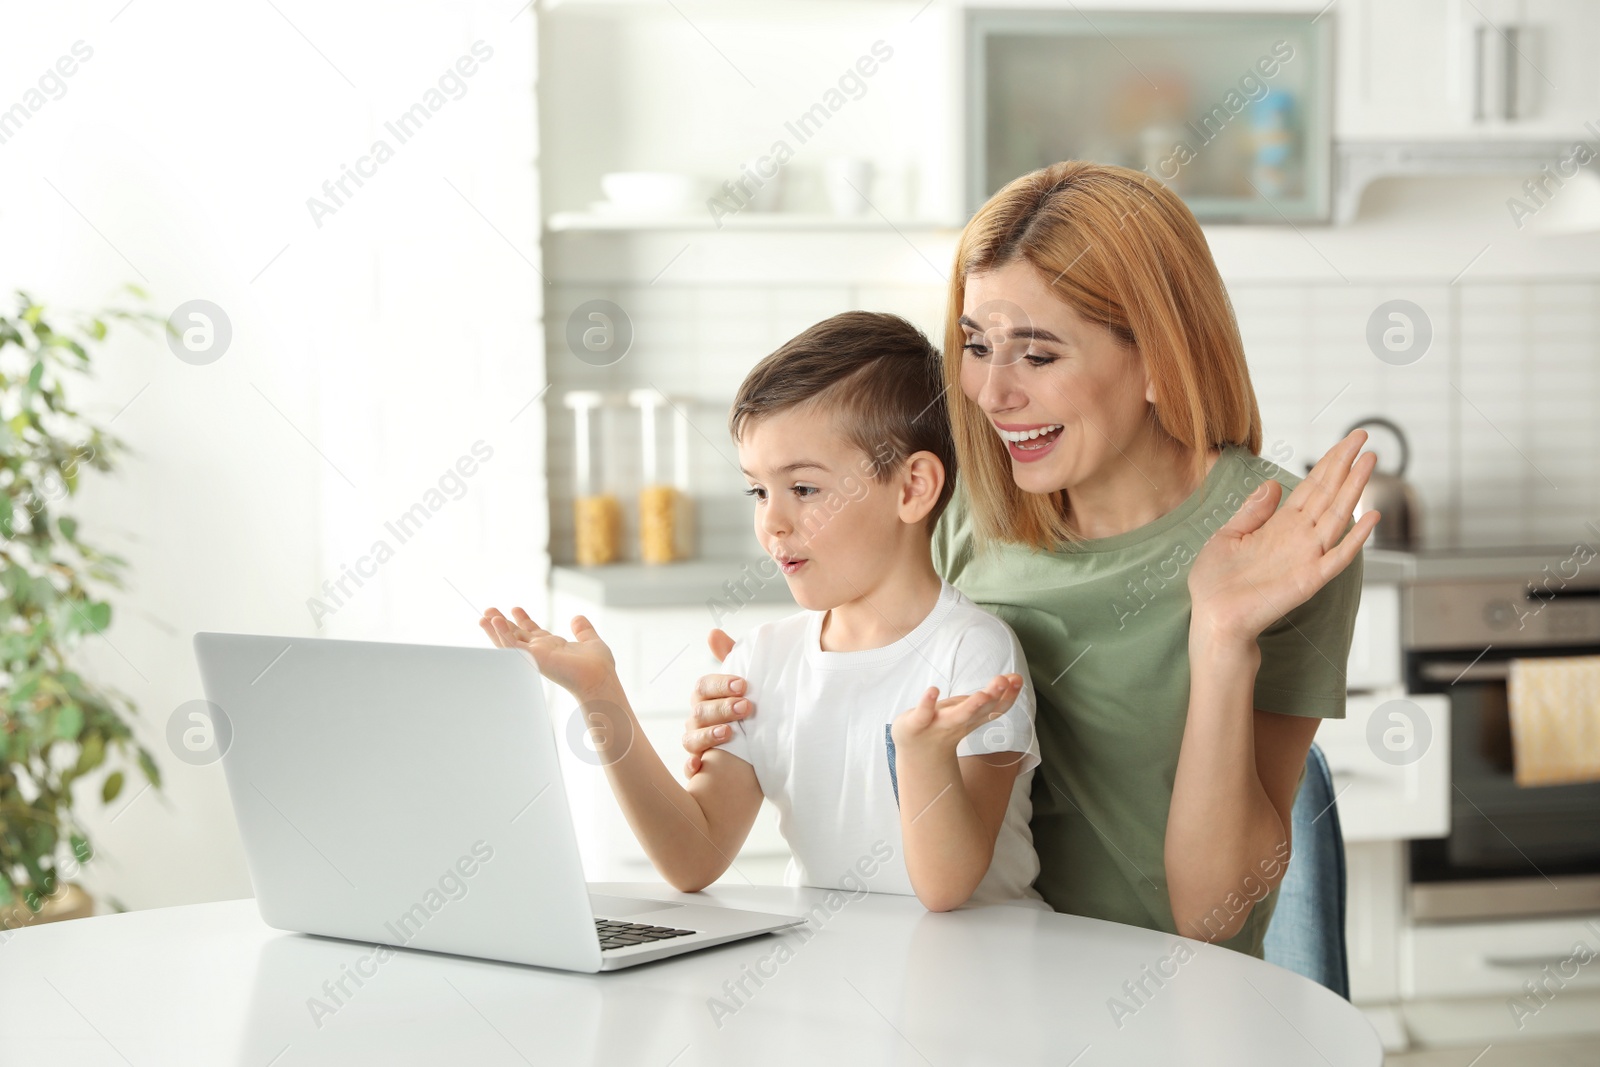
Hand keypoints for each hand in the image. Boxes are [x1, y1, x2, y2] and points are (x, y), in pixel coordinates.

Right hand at [479, 607, 616, 700]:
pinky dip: (502, 634)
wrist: (599, 677)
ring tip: (484, 616)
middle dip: (502, 624)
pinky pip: (512, 645)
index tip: (515, 608)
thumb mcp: (590, 640)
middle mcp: (541, 651)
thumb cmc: (598, 666)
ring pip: (509, 641)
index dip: (523, 620)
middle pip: (516, 635)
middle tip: (488, 610)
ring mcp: (535, 655)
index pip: (532, 631)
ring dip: (495, 629)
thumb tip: (577, 617)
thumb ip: (583, 629)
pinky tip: (495, 621)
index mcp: (552, 646)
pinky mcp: (532, 657)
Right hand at [683, 628, 750, 777]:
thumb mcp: (741, 686)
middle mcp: (696, 720)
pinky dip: (691, 766)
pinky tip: (700, 766)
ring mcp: (696, 743)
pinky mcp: (700, 766)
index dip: (721, 685)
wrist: (755, 751)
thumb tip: (712, 632)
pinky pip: (689, 768)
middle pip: (699, 711)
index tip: (744, 686)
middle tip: (746, 708)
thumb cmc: (744, 711)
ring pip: (691, 738)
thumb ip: (731, 658)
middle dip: (722, 709)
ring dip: (708, 735)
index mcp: (705, 697)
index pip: (704, 686)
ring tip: (729, 733)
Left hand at [890, 674, 1023, 754]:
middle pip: (979, 711)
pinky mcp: (917, 724)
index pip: (995, 708)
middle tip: (1003, 681)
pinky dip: (927, 703)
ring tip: (982, 694)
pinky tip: (933, 690)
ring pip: (957, 716)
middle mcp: (959, 722)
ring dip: (971, 706)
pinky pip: (923, 714)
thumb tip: (1013, 678)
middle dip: (993, 696)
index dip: (1008, 695)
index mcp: (974, 718)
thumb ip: (988, 696)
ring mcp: (938, 724)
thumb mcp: (969, 710)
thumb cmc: (945, 724)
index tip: (1018, 679)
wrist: (916, 751)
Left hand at [1187, 430, 1380, 647]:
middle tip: (1364, 436)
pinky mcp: (1309, 579)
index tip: (1347, 441)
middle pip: (1328, 493)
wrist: (1212, 618)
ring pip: (1338, 516)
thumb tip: (1274, 483)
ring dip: (1355, 488)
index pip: (1311, 488)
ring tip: (1370, 461)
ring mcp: (1307, 557)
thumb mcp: (1227, 536)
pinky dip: (1356, 538)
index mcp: (1279, 525)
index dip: (1328, 463)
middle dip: (1346, 465)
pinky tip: (1371, 517)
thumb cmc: (1216, 583)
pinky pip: (1338, 556)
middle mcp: (1298, 537)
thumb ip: (1252, 512)